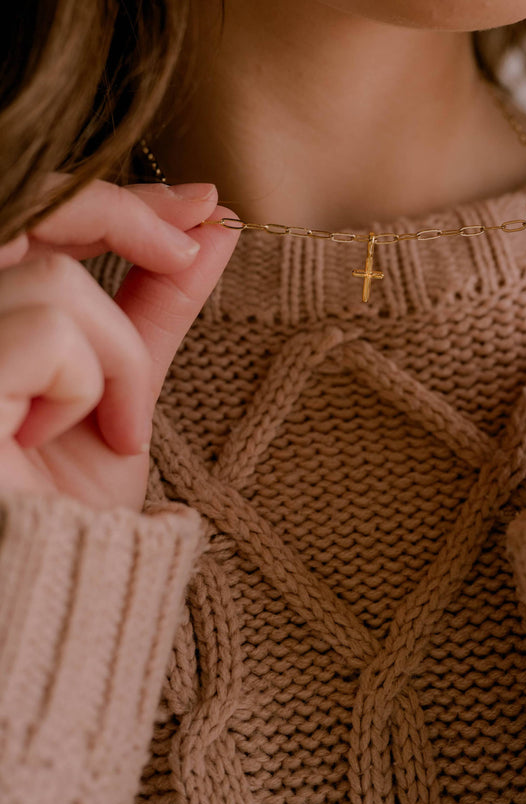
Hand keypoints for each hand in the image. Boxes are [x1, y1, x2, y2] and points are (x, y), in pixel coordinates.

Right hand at [0, 177, 241, 512]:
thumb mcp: (123, 389)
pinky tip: (58, 440)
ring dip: (116, 357)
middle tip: (194, 242)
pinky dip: (88, 384)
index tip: (203, 207)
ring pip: (59, 282)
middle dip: (127, 215)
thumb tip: (214, 225)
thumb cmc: (70, 513)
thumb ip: (153, 306)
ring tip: (109, 426)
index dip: (116, 198)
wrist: (50, 606)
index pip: (35, 213)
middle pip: (34, 212)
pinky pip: (50, 332)